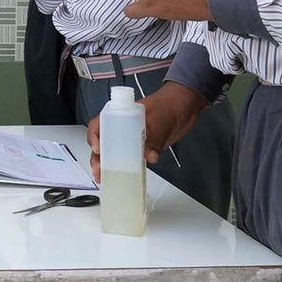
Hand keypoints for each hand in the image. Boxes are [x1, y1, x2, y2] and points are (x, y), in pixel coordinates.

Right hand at [85, 81, 207, 179]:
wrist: (186, 106)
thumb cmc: (169, 104)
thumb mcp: (161, 120)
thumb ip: (155, 138)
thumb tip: (150, 157)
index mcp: (121, 114)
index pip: (100, 123)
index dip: (95, 136)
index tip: (99, 149)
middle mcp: (123, 126)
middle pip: (104, 141)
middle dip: (98, 157)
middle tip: (99, 170)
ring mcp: (133, 137)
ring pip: (115, 152)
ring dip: (108, 165)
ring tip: (104, 177)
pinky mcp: (144, 147)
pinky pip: (131, 158)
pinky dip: (126, 168)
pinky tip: (124, 177)